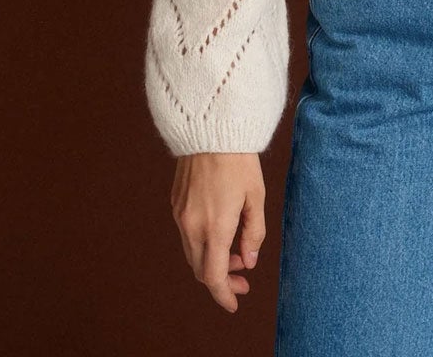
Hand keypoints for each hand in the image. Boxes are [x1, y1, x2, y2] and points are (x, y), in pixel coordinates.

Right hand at [171, 151, 266, 313]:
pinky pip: (186, 233)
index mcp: (215, 227)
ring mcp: (180, 214)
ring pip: (192, 252)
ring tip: (236, 252)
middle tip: (243, 278)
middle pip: (201, 269)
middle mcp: (192, 225)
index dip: (224, 295)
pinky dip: (202, 242)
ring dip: (212, 260)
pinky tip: (220, 231)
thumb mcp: (256, 196)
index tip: (235, 304)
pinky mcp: (175, 202)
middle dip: (221, 279)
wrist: (211, 127)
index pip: (213, 277)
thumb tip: (249, 261)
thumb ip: (254, 233)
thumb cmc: (239, 159)